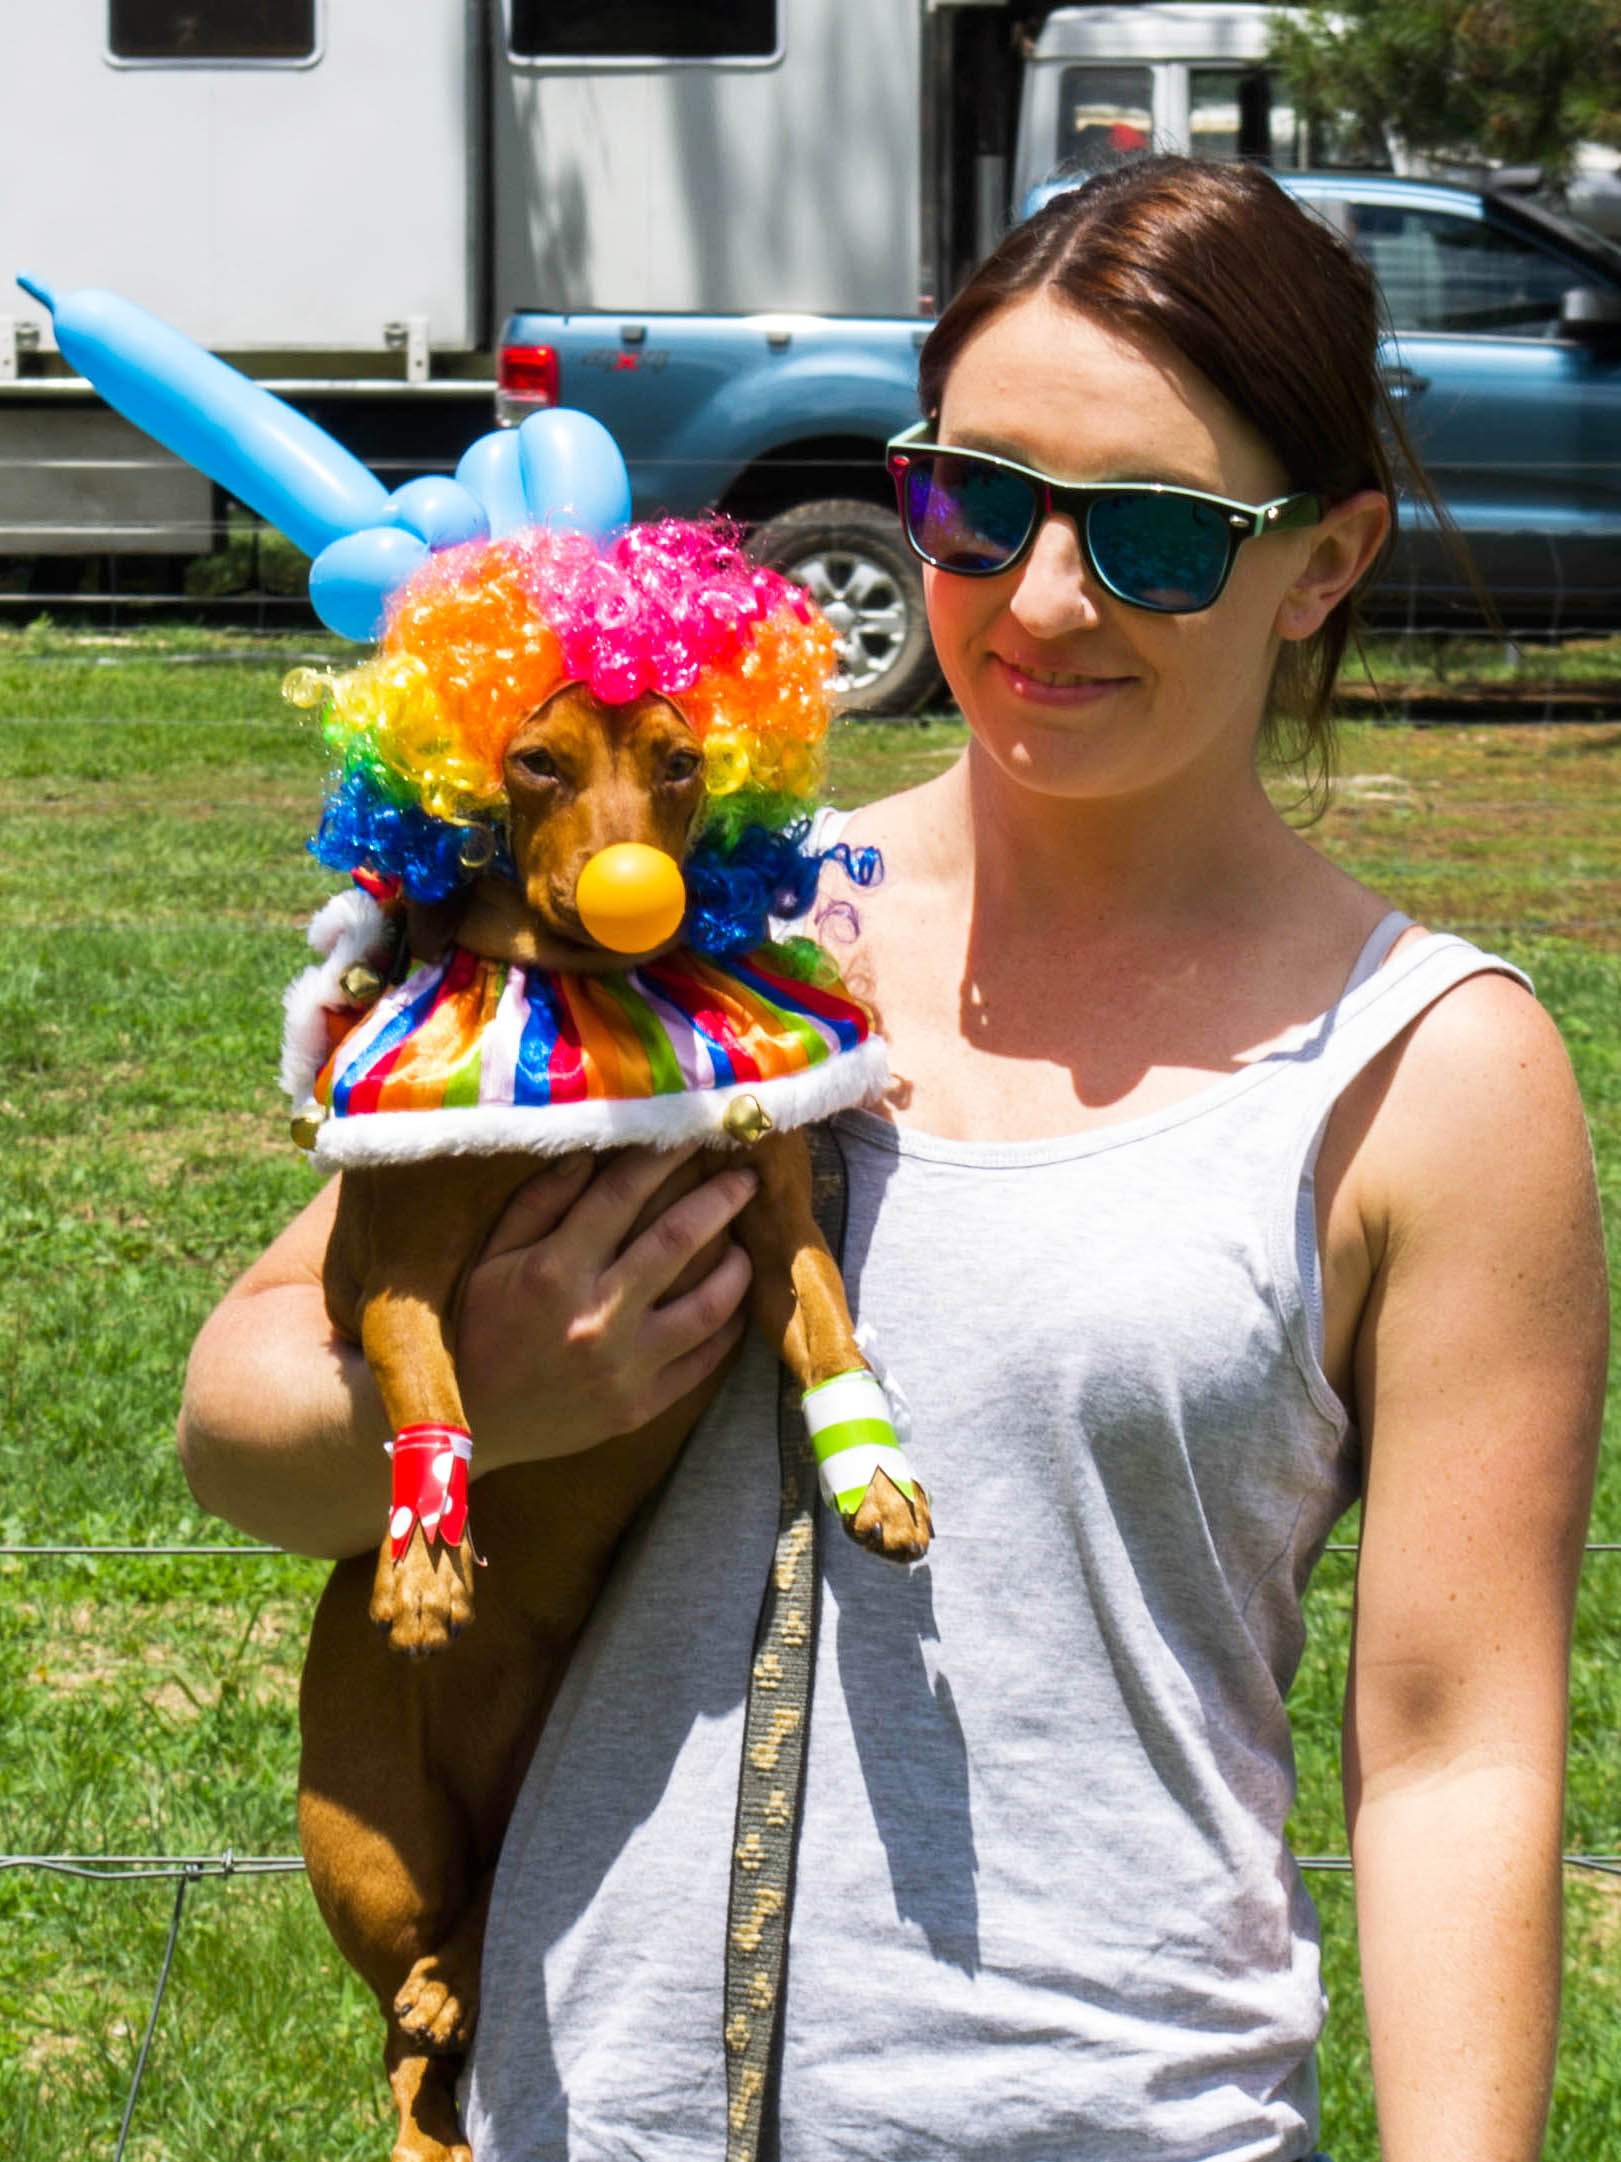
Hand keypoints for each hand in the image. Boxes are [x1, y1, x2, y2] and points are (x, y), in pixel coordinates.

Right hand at [455, 1145, 757, 1469]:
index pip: (622, 1195)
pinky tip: (733, 1304)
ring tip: (743, 1244)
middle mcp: (596, 1316)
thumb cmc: (479, 1331)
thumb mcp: (491, 1260)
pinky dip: (728, 1328)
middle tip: (745, 1178)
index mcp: (554, 1271)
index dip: (663, 1157)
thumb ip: (539, 1205)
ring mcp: (624, 1367)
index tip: (694, 1134)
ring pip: (708, 1305)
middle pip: (678, 1241)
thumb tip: (589, 1154)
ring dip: (735, 1265)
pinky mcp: (641, 1407)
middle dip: (720, 1200)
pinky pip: (703, 1361)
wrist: (472, 1425)